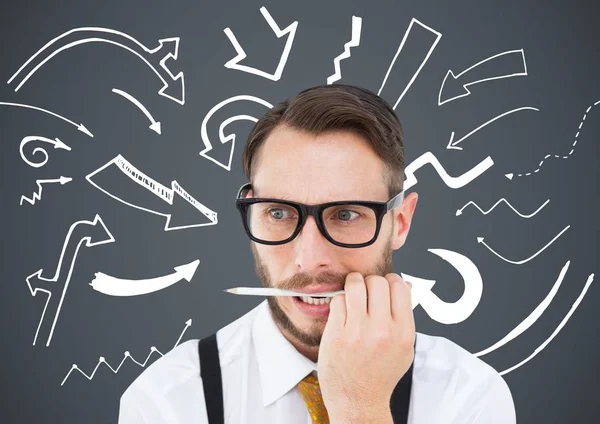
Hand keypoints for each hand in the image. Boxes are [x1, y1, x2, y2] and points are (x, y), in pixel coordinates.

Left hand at [317, 272, 414, 422]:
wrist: (358, 401)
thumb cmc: (381, 374)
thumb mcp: (403, 347)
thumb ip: (405, 315)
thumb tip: (406, 284)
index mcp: (403, 332)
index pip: (400, 287)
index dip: (391, 281)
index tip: (385, 285)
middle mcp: (382, 330)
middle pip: (377, 282)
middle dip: (371, 282)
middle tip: (367, 291)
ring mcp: (357, 331)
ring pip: (355, 285)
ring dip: (353, 284)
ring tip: (353, 293)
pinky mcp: (336, 333)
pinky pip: (338, 300)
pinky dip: (340, 301)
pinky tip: (343, 312)